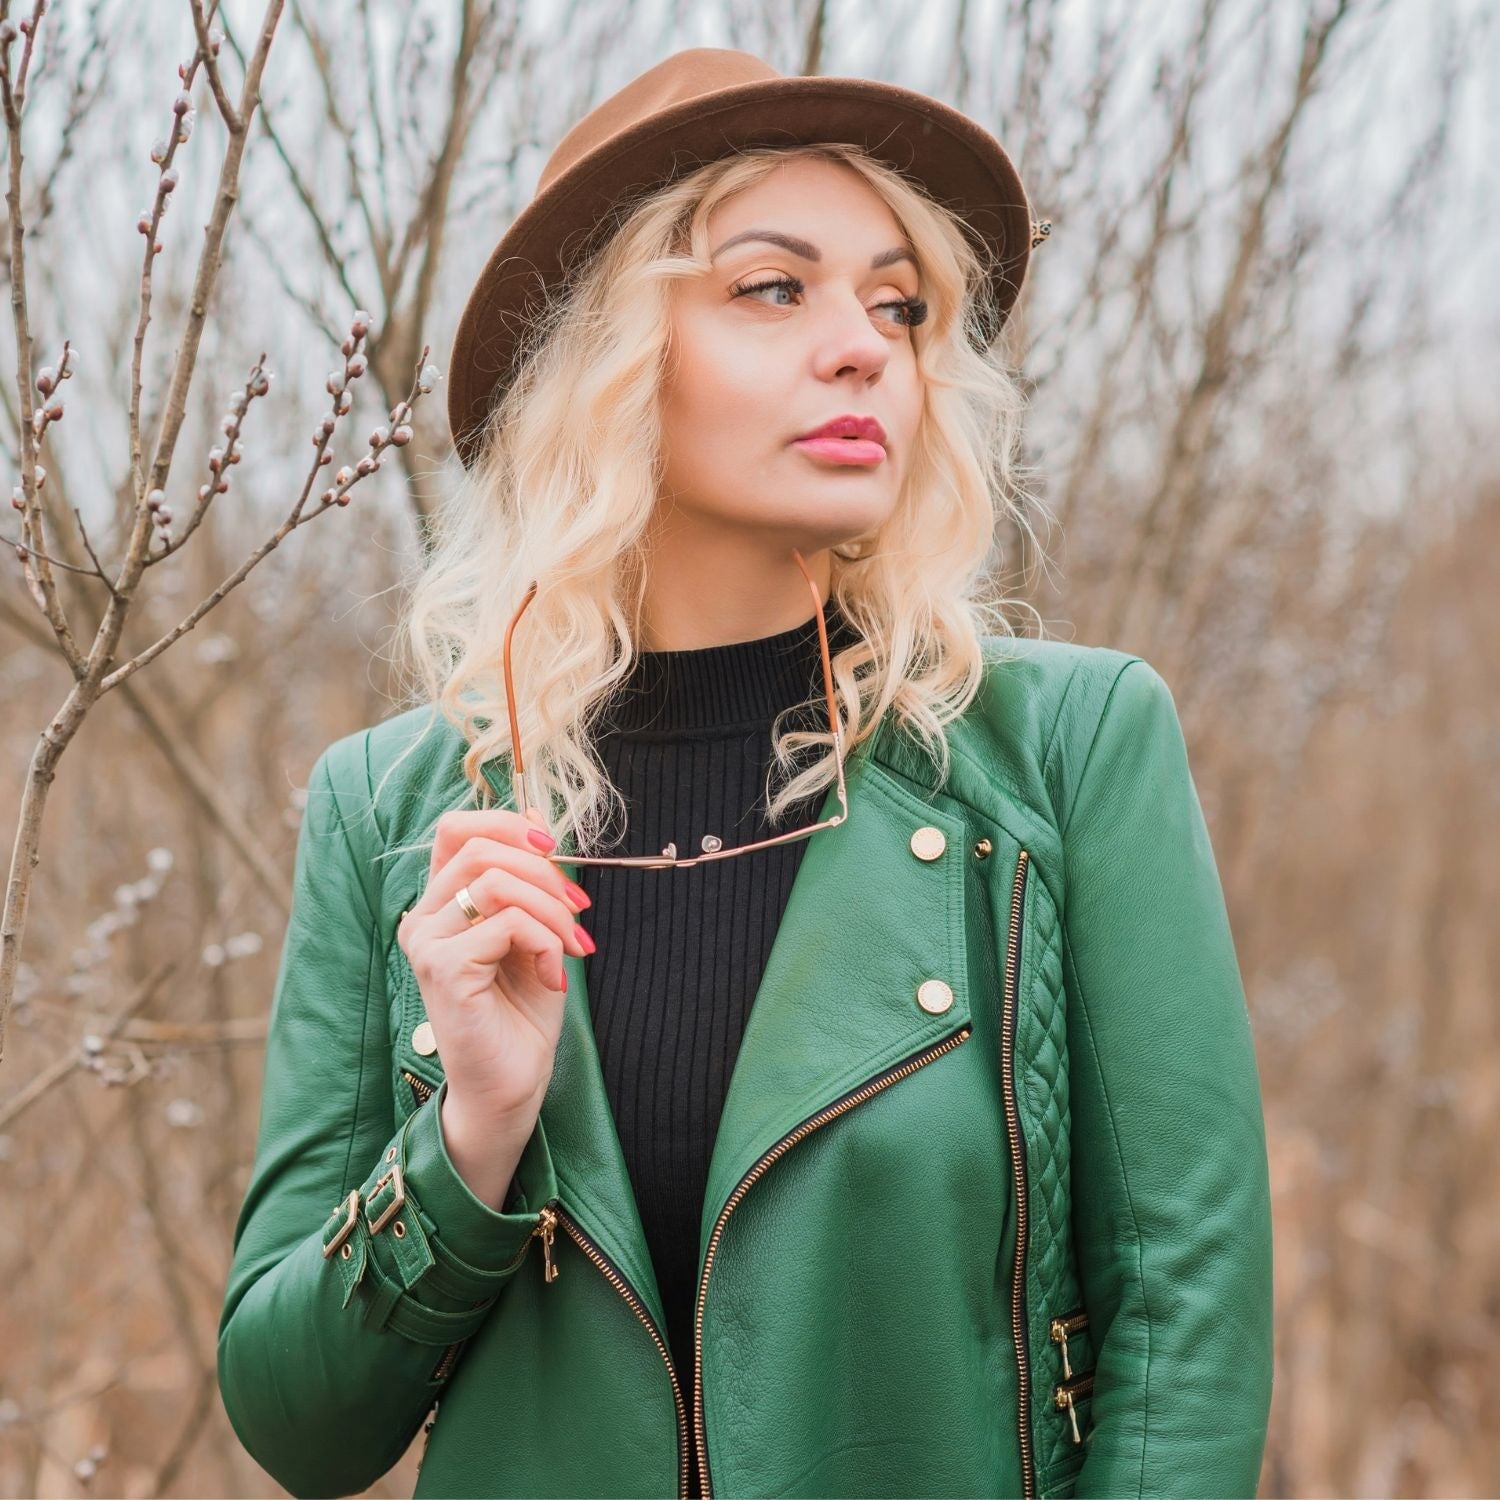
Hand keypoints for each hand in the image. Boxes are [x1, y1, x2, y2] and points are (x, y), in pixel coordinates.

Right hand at [397, 806, 592, 1131]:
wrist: (513, 1082)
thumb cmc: (522, 1010)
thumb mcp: (537, 928)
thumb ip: (531, 876)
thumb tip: (537, 815)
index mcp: (442, 901)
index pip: (455, 829)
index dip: (506, 824)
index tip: (552, 849)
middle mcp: (423, 917)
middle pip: (480, 849)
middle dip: (545, 873)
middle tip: (579, 914)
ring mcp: (426, 942)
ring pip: (495, 882)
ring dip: (550, 909)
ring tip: (571, 948)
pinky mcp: (442, 968)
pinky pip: (506, 924)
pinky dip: (544, 943)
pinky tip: (551, 977)